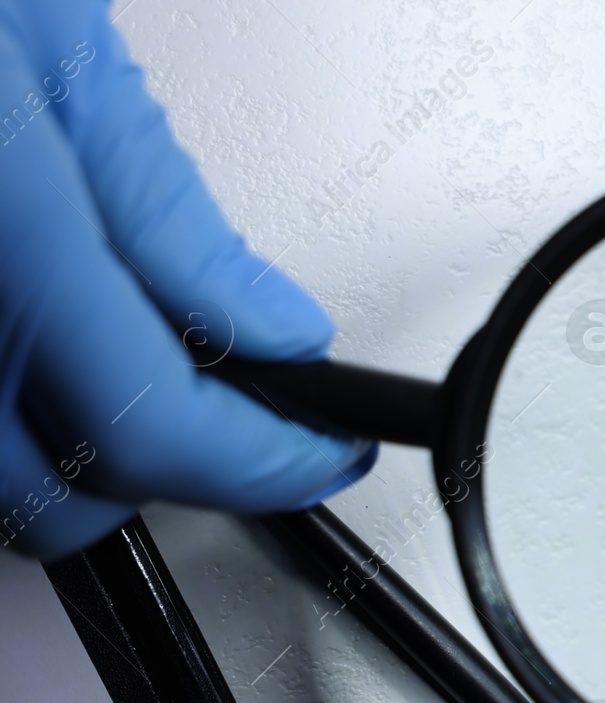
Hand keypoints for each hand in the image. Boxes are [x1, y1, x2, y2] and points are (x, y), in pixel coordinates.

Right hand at [0, 2, 374, 559]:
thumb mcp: (58, 53)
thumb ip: (167, 211)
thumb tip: (276, 329)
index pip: (151, 427)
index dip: (263, 462)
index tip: (322, 453)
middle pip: (62, 495)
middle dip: (171, 475)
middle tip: (243, 415)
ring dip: (77, 465)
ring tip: (136, 376)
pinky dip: (5, 423)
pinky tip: (38, 356)